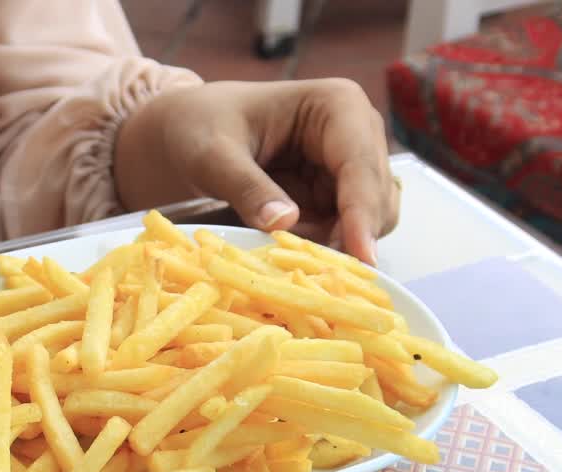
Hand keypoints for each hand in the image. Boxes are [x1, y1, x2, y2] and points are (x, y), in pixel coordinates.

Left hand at [114, 79, 398, 263]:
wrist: (185, 132)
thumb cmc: (197, 128)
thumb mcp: (211, 155)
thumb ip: (245, 187)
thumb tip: (284, 222)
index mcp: (337, 105)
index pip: (360, 165)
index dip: (362, 214)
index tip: (363, 258)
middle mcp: (357, 134)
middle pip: (376, 199)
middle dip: (350, 237)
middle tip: (314, 276)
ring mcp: (349, 169)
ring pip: (368, 222)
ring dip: (337, 248)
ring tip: (293, 264)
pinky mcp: (335, 199)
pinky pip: (344, 234)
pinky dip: (324, 251)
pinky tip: (292, 260)